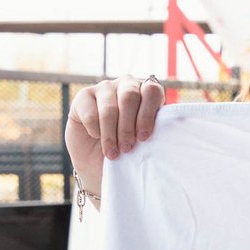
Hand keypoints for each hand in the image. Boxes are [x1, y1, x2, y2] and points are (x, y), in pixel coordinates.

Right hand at [64, 74, 165, 205]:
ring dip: (111, 134)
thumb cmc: (129, 154)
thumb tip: (166, 134)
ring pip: (110, 107)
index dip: (148, 114)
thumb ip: (154, 132)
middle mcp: (127, 85)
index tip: (144, 138)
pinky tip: (97, 138)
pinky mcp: (84, 96)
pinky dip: (95, 130)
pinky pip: (90, 112)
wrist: (99, 165)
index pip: (152, 91)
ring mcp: (104, 88)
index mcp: (147, 93)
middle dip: (128, 126)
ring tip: (113, 154)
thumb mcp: (146, 144)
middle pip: (130, 96)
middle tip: (127, 148)